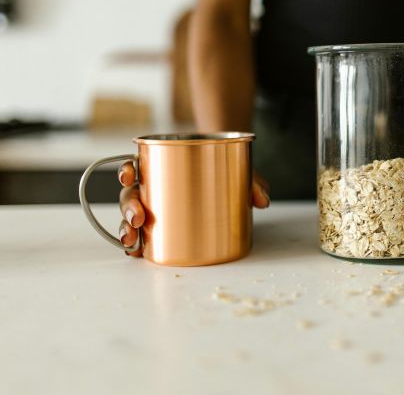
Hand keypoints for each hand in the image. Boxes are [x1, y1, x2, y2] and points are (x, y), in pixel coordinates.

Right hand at [116, 161, 269, 256]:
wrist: (229, 175)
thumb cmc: (226, 168)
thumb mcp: (239, 170)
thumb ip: (251, 181)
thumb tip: (261, 200)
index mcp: (164, 166)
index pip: (137, 165)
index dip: (127, 170)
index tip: (131, 175)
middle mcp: (155, 186)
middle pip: (130, 194)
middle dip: (128, 207)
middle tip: (138, 218)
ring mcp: (156, 208)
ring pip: (131, 217)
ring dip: (126, 229)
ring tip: (133, 240)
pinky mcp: (162, 227)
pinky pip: (144, 235)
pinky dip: (137, 244)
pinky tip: (137, 252)